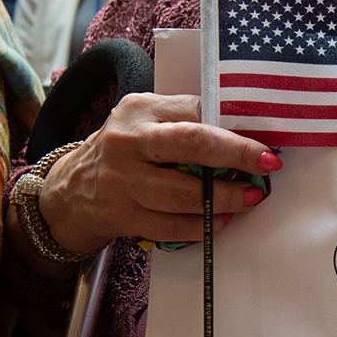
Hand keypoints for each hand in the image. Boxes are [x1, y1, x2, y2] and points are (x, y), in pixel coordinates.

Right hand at [38, 93, 281, 253]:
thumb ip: (185, 121)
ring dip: (226, 199)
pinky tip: (219, 220)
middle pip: (193, 145)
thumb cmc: (124, 152)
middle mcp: (128, 142)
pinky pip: (172, 226)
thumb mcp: (145, 122)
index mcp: (140, 110)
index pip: (196, 111)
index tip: (265, 143)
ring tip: (249, 198)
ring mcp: (122, 181)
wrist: (69, 192)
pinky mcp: (122, 215)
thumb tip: (245, 132)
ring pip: (185, 193)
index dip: (236, 128)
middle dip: (237, 156)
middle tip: (266, 166)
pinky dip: (203, 226)